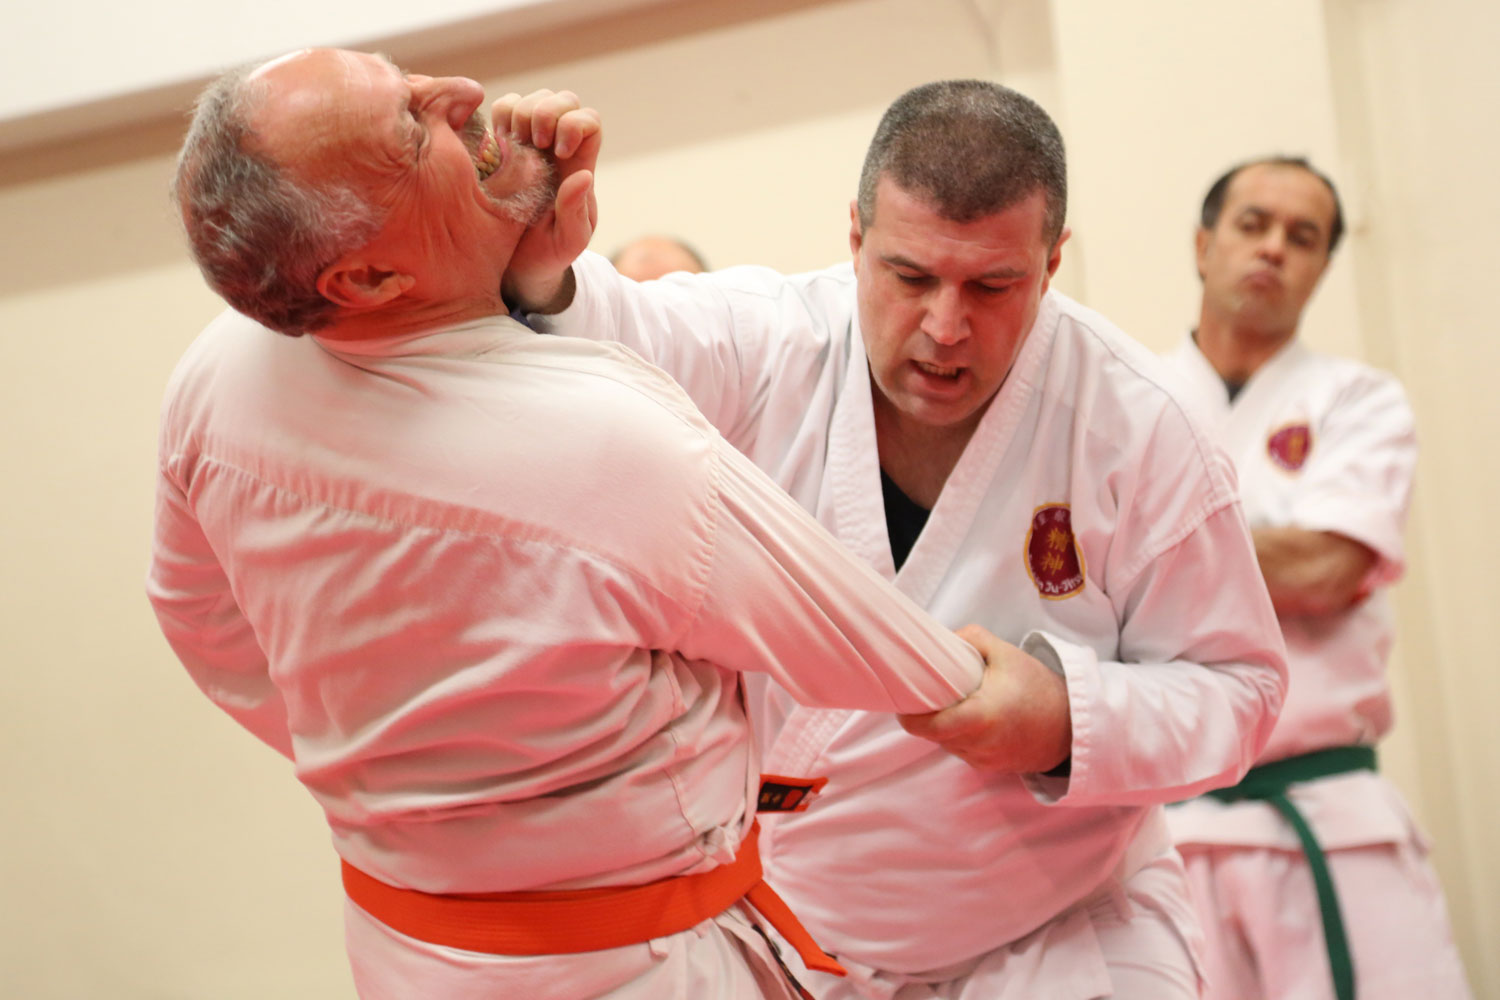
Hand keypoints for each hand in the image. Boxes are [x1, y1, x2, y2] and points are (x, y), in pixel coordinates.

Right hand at [494, 90, 601, 311]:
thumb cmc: (549, 255)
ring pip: (532, 98)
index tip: (559, 152)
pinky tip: (496, 143)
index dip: (576, 124)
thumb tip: (582, 175)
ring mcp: (528, 144)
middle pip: (563, 101)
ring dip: (520, 111)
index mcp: (578, 167)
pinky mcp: (500, 145)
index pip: (590, 123)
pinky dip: (498, 114)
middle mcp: (556, 149)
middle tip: (533, 141)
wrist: (516, 266)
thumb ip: (576, 211)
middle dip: (546, 111)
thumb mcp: (569, 241)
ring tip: (513, 143)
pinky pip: (502, 109)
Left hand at [897, 625, 1071, 773]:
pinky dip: (963, 738)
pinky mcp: (993, 768)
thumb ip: (971, 639)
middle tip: (928, 697)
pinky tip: (974, 721)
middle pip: (933, 736)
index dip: (909, 717)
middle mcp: (979, 745)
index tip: (905, 702)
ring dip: (945, 729)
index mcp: (978, 717)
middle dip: (927, 718)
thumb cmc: (1039, 687)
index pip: (926, 727)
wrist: (1074, 725)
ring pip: (949, 745)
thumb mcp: (1006, 653)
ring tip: (955, 706)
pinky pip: (966, 752)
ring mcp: (986, 761)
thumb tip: (943, 637)